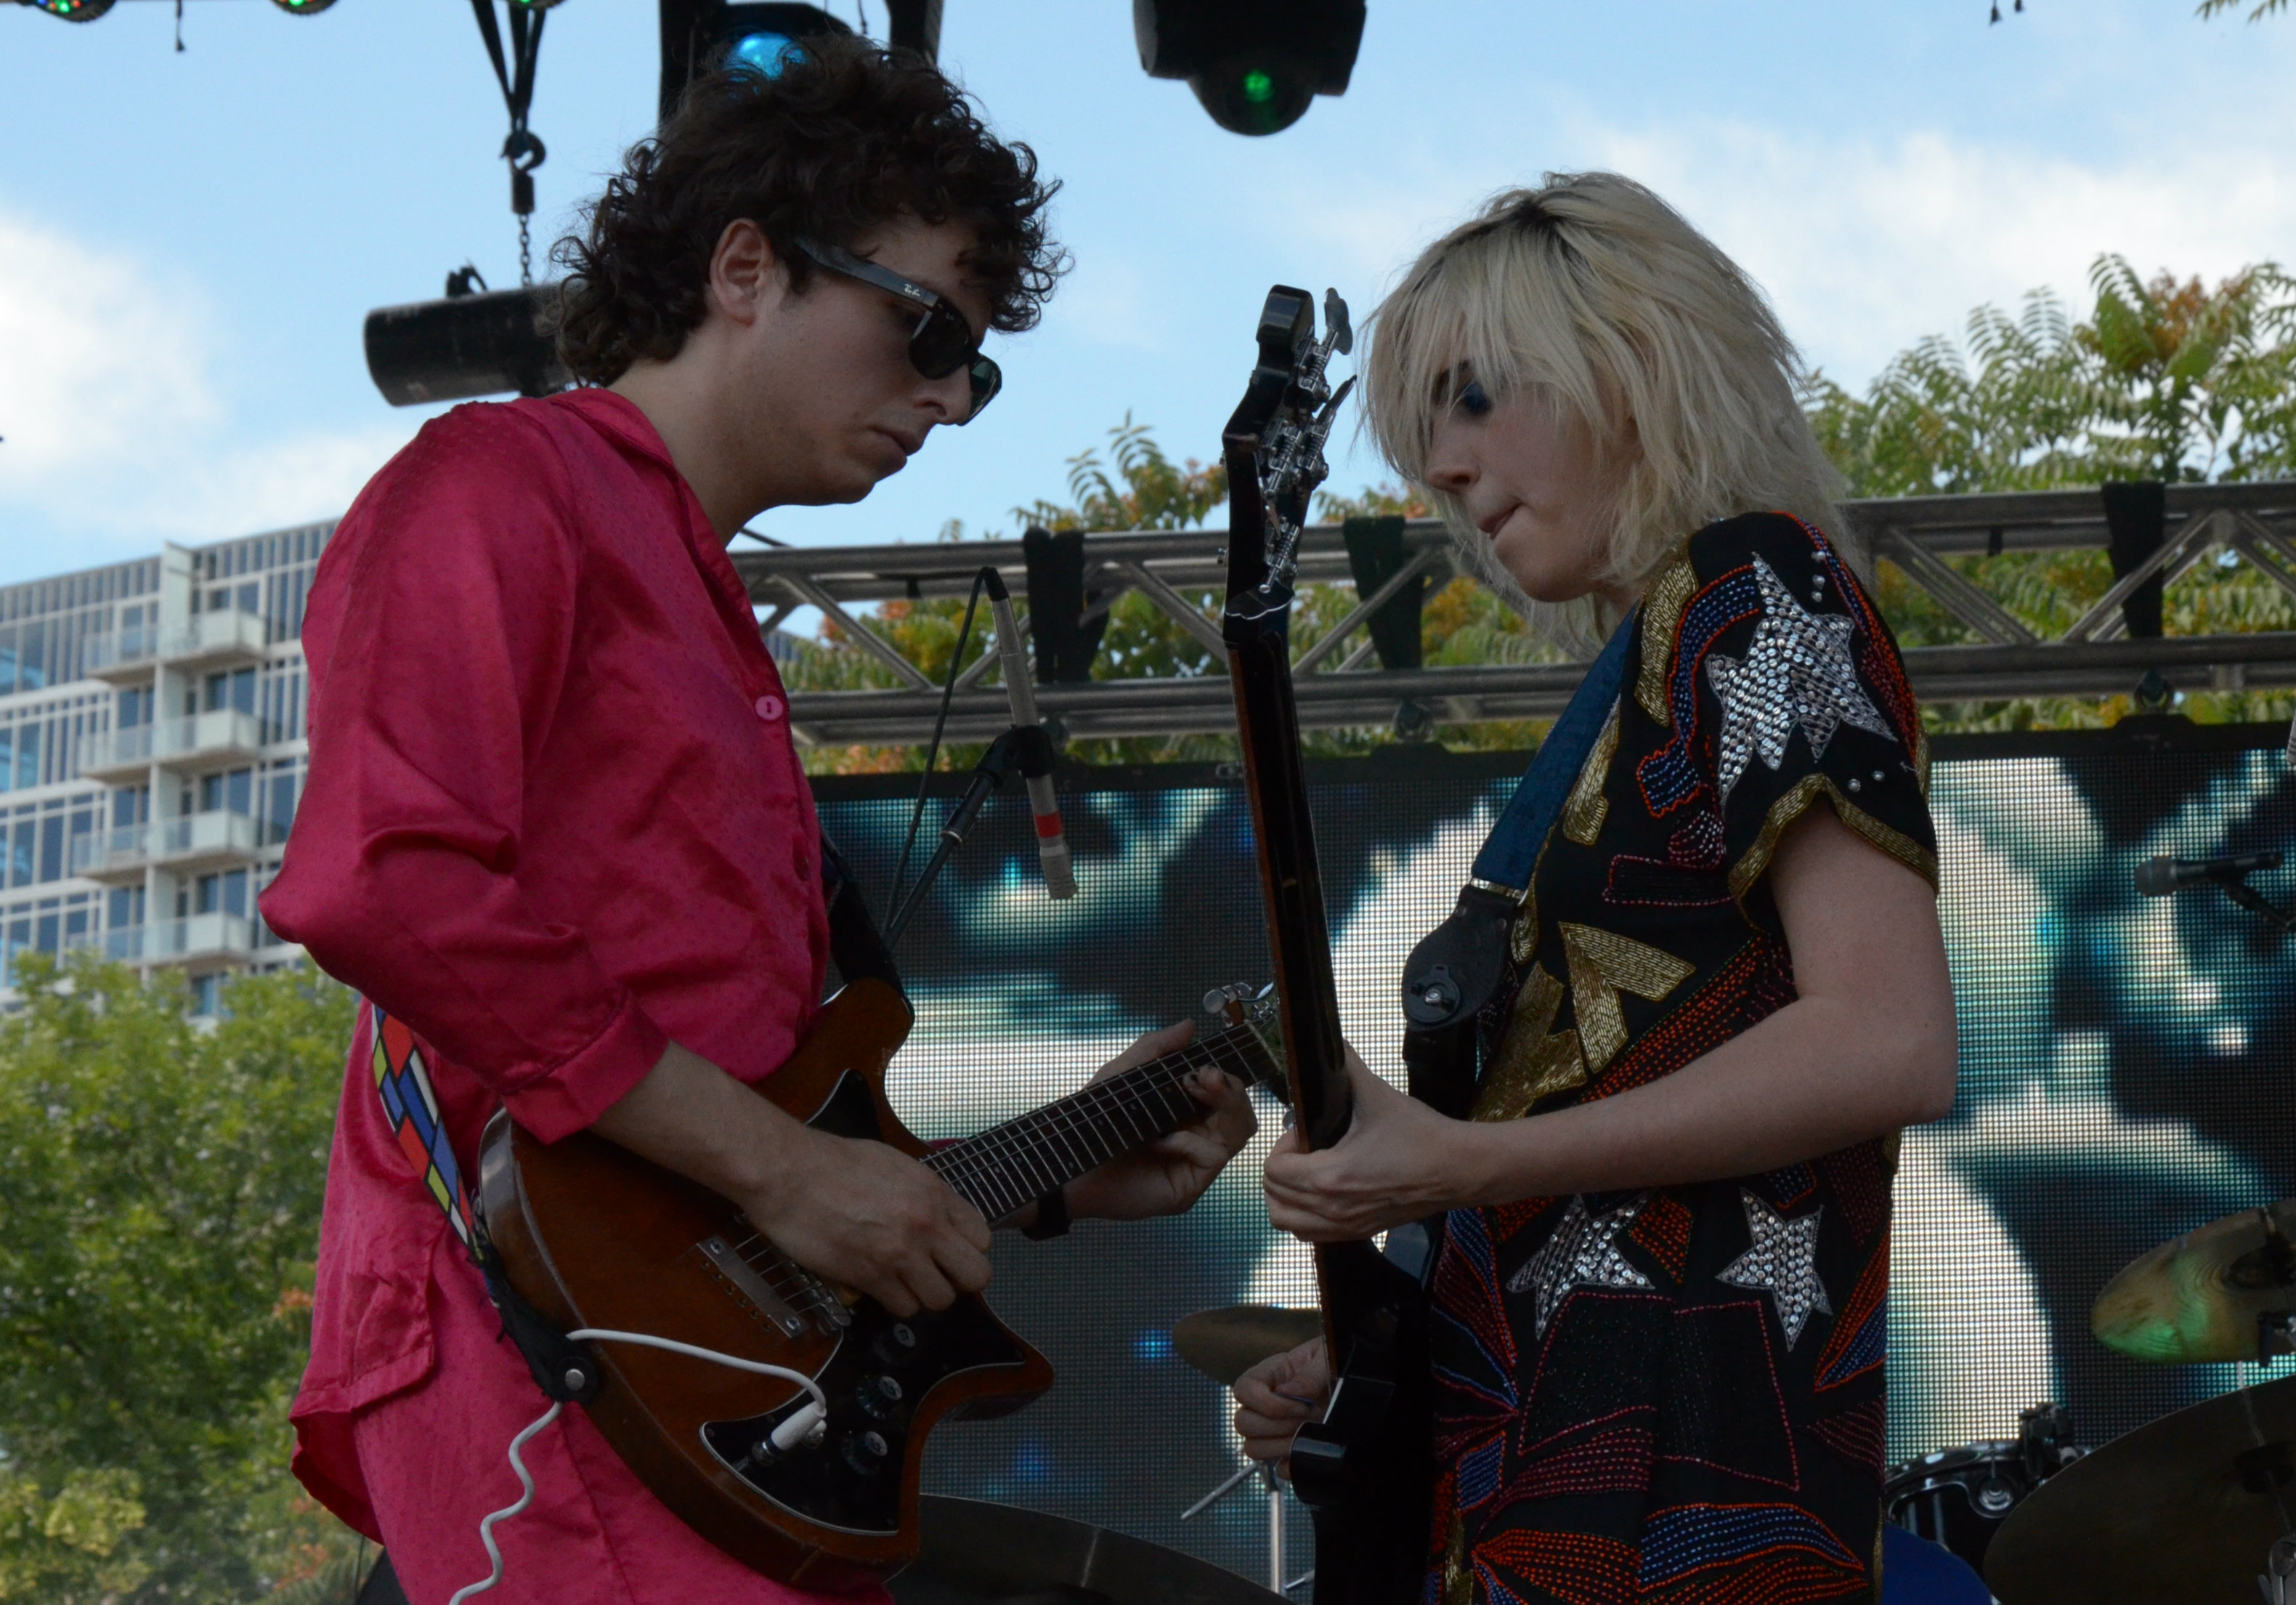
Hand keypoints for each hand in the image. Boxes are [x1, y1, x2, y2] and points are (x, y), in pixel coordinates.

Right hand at [738, 1122, 992, 1317]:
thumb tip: (941, 1217)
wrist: (790, 1174)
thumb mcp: (895, 1165)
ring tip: (903, 1281)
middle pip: (975, 1276)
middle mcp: (926, 1225)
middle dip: (957, 1280)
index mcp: (934, 1193)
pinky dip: (894, 1302)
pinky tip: (879, 1285)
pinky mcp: (870, 1277)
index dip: (966, 1249)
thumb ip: (925, 1194)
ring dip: (924, 1294)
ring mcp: (900, 1253)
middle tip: (934, 1274)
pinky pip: (903, 1307)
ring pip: (940, 1300)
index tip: (948, 1252)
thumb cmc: (836, 1163)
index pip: (982, 1238)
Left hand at [1063, 1020, 1258, 1222]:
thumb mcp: (1124, 1074)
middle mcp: (1196, 1137)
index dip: (1227, 1080)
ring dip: (1222, 1109)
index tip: (1207, 1068)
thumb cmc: (1093, 1119)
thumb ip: (1156, 1048)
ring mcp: (1194, 1165)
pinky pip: (1212, 1157)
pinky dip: (1190, 1141)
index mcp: (1185, 1111)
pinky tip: (1160, 1140)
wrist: (1066, 1163)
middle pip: (1241, 1113)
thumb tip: (1190, 1025)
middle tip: (1205, 1078)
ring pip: (1238, 1134)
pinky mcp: (1189, 1189)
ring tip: (1191, 1094)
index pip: (1227, 1095)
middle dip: (1230, 1091)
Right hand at [1232, 1337, 1330, 1469]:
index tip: (1300, 1404)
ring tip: (1307, 1435)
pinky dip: (1291, 1466)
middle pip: (1242, 1423)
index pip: (1243, 1389)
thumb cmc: (1337, 1361)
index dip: (1266, 1403)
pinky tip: (1307, 1451)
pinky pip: (1277, 1467)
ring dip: (1280, 1446)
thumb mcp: (1326, 1358)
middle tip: (1306, 1418)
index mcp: (1271, 1374)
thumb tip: (1288, 1393)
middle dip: (1276, 1426)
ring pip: (1252, 1448)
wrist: (1358, 1381)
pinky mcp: (1289, 1448)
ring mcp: (1275, 1428)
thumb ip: (1309, 1373)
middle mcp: (1266, 1402)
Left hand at [1262, 1042, 1482, 1240]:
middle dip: (1280, 1169)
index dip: (1282, 1145)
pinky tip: (1321, 1193)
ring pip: (1287, 1224)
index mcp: (1330, 1177)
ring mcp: (1346, 1227)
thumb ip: (1348, 1066)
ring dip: (1285, 1198)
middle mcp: (1332, 1209)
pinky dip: (1304, 1216)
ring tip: (1306, 1172)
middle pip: (1273, 1198)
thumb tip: (1332, 1042)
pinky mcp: (1360, 1233)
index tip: (1304, 1132)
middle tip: (1304, 1149)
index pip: (1273, 1169)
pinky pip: (1311, 1235)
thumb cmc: (1420, 1134)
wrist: (1459, 1169)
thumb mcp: (1378, 1095)